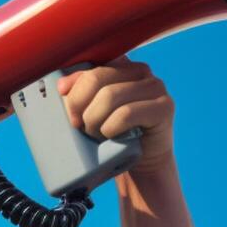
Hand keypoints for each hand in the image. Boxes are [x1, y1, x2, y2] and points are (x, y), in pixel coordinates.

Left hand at [55, 56, 174, 172]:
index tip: (69, 111)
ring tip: (95, 134)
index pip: (88, 66)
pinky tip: (111, 136)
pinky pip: (126, 113)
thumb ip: (78, 92)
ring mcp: (155, 86)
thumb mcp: (90, 110)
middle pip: (96, 78)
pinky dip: (111, 128)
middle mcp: (140, 70)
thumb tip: (62, 86)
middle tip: (79, 126)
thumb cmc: (113, 133)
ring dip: (95, 120)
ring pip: (109, 96)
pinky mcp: (164, 106)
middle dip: (80, 106)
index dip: (73, 88)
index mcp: (120, 64)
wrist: (142, 163)